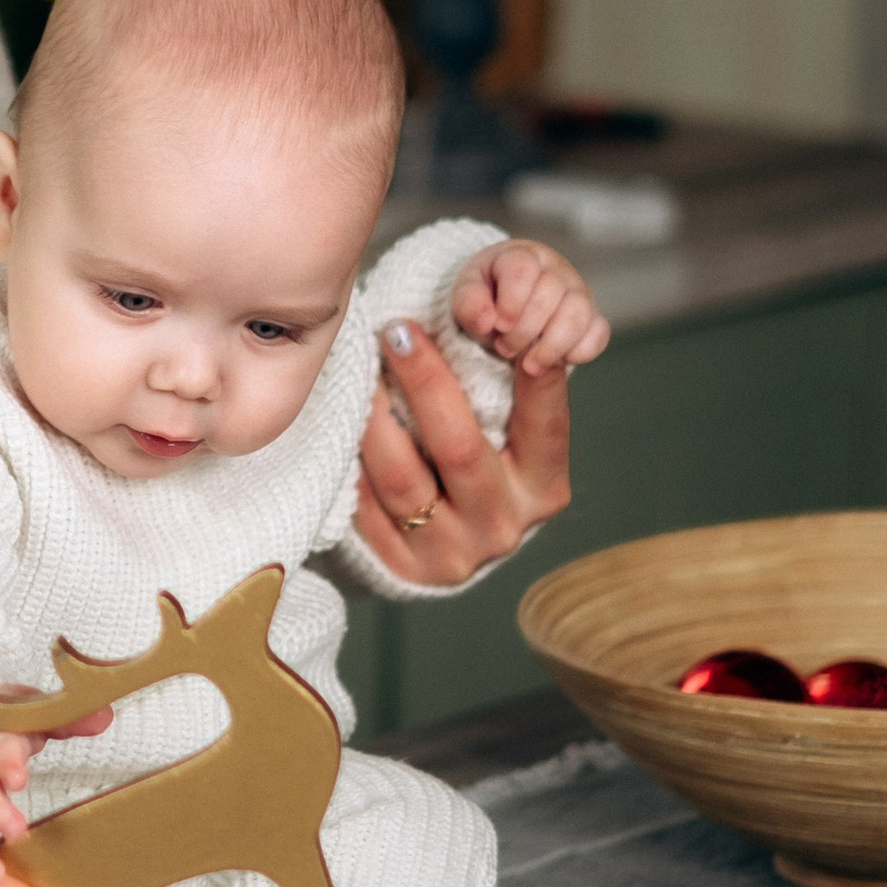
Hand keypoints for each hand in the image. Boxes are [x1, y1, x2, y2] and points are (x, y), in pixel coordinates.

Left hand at [354, 315, 574, 586]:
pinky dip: (352, 461)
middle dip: (426, 381)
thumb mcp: (510, 435)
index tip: (496, 323)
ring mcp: (454, 554)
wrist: (452, 542)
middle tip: (399, 331)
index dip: (526, 375)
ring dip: (374, 417)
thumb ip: (508, 390)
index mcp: (544, 487)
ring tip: (360, 370)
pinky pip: (367, 507)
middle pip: (459, 448)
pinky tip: (342, 421)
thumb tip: (492, 316)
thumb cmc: (483, 462)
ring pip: (402, 478)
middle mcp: (504, 525)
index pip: (544, 423)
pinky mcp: (405, 570)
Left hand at [451, 235, 611, 377]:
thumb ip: (469, 306)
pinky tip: (559, 361)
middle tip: (504, 348)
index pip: (522, 270)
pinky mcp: (591, 317)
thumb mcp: (466, 298)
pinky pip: (598, 333)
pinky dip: (581, 351)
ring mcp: (577, 292)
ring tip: (528, 366)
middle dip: (524, 331)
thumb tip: (487, 321)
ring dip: (551, 347)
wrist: (503, 308)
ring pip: (577, 315)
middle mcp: (555, 268)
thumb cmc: (485, 298)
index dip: (510, 302)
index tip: (498, 326)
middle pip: (549, 296)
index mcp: (521, 255)